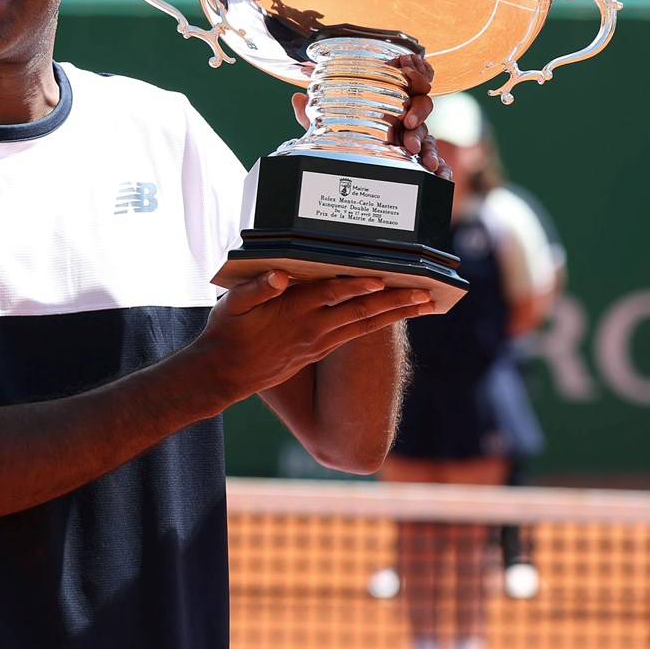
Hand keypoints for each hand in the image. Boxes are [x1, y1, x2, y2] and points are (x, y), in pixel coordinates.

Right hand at [191, 270, 433, 399]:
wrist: (224, 373)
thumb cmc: (226, 333)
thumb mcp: (232, 305)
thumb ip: (257, 288)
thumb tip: (279, 274)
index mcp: (292, 312)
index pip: (331, 295)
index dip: (356, 286)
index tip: (382, 277)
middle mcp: (311, 329)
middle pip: (360, 312)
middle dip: (394, 302)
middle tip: (425, 293)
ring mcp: (317, 342)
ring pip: (364, 326)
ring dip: (395, 314)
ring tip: (422, 304)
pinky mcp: (317, 352)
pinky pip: (355, 336)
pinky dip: (377, 326)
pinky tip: (391, 318)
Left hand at [291, 52, 449, 180]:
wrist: (348, 159)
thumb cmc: (346, 134)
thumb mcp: (329, 126)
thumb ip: (314, 115)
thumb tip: (296, 97)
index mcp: (388, 106)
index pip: (407, 98)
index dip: (410, 105)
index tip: (406, 117)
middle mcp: (404, 122)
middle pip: (422, 119)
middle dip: (420, 131)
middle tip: (411, 145)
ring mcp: (414, 141)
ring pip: (429, 141)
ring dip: (432, 152)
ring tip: (430, 165)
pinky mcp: (418, 160)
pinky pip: (435, 162)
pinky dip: (442, 169)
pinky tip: (442, 177)